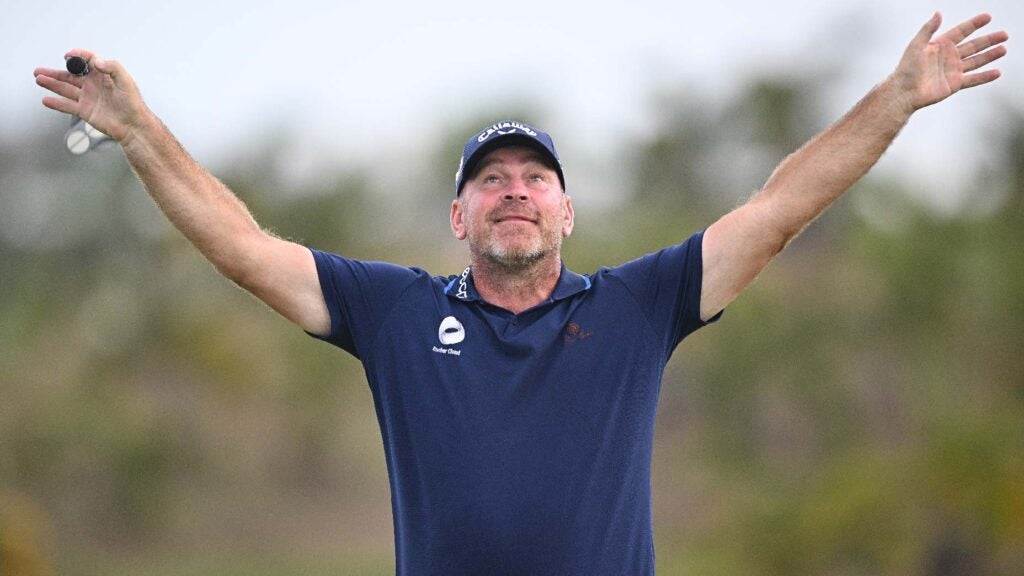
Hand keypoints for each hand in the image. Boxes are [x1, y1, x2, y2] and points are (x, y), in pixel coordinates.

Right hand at [33, 49, 149, 144]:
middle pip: (70, 75)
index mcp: (103, 75)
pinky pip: (67, 105)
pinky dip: (56, 103)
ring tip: (39, 79)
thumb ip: (112, 67)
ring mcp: (88, 98)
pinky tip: (47, 100)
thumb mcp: (126, 81)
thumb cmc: (133, 104)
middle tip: (41, 70)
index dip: (77, 56)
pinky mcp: (85, 111)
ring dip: (51, 84)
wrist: (133, 125)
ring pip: (65, 88)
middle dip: (55, 72)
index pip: (87, 61)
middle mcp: (93, 85)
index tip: (68, 55)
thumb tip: (97, 61)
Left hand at [891, 12, 1007, 111]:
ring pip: (976, 61)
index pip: (961, 31)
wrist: (904, 92)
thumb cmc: (906, 69)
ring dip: (990, 55)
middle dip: (989, 40)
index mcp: (940, 45)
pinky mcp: (954, 84)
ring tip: (1003, 49)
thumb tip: (938, 13)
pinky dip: (985, 76)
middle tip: (1004, 34)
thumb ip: (928, 29)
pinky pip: (973, 79)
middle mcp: (949, 57)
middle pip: (973, 46)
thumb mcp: (916, 45)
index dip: (974, 24)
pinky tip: (997, 72)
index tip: (987, 17)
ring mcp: (952, 70)